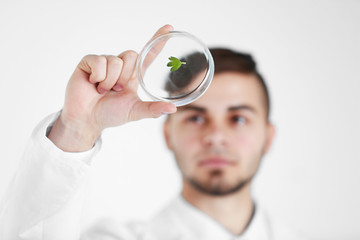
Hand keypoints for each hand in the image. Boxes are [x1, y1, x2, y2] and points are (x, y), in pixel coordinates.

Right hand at [48, 25, 176, 151]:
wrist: (87, 119)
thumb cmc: (110, 114)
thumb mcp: (135, 111)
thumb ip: (153, 109)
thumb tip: (173, 109)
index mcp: (133, 75)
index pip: (148, 54)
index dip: (158, 41)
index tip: (169, 28)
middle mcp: (120, 65)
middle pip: (132, 55)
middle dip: (125, 76)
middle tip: (116, 90)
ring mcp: (104, 62)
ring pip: (116, 61)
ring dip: (110, 80)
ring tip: (103, 90)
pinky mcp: (89, 61)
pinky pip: (100, 61)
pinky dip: (98, 77)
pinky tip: (92, 84)